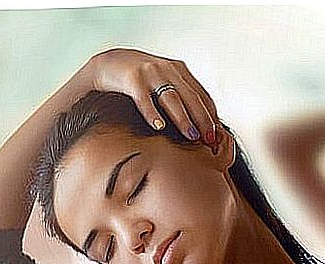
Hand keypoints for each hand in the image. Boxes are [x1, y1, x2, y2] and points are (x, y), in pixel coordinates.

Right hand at [86, 48, 219, 148]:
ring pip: (171, 99)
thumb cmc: (138, 79)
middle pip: (191, 97)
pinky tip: (159, 127)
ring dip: (183, 119)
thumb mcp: (162, 82)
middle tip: (210, 139)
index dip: (211, 115)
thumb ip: (179, 96)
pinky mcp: (132, 79)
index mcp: (179, 70)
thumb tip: (196, 125)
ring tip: (192, 136)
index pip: (201, 94)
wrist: (107, 63)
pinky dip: (152, 113)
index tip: (218, 134)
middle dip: (203, 119)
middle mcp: (168, 69)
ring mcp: (150, 73)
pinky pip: (144, 99)